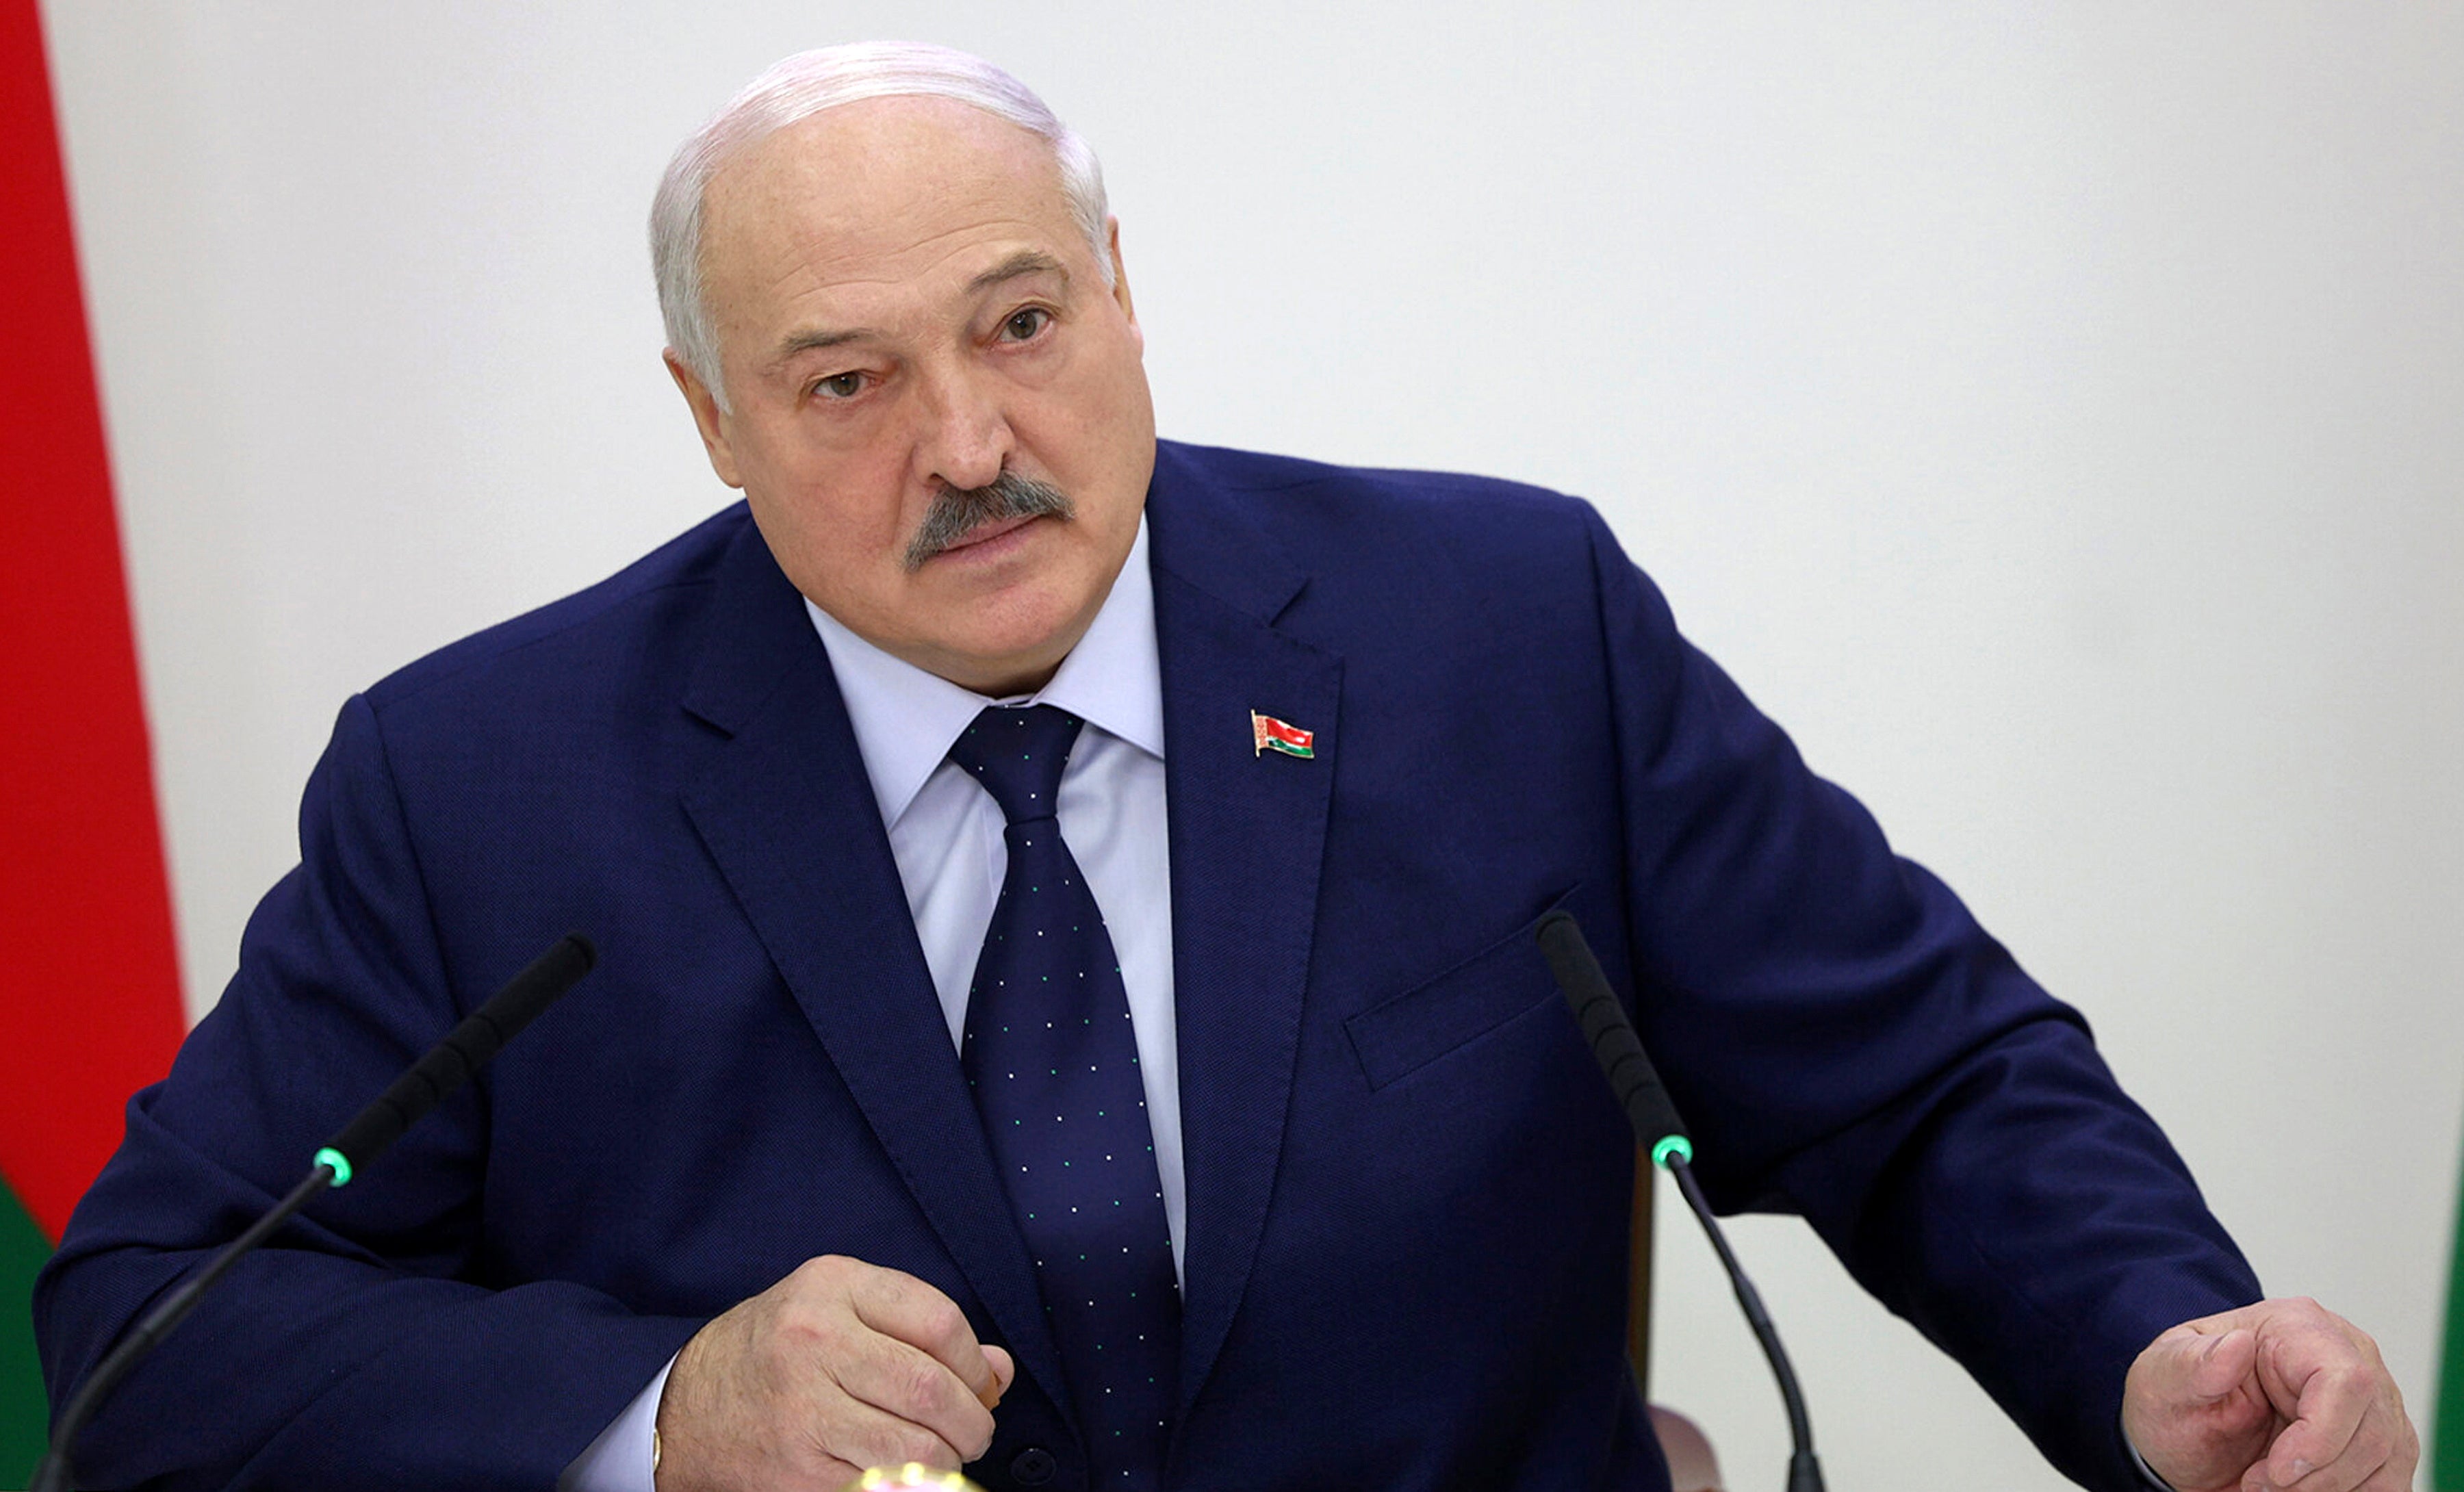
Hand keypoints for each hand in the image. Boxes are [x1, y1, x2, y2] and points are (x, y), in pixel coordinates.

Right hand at [654, 1255, 1015, 1490]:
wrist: (685, 1410)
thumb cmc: (775, 1353)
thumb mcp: (838, 1310)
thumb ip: (918, 1328)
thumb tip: (997, 1371)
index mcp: (831, 1288)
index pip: (940, 1322)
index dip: (975, 1362)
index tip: (982, 1383)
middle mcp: (814, 1343)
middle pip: (931, 1389)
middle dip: (972, 1420)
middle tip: (974, 1431)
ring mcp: (802, 1410)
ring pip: (916, 1446)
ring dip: (948, 1460)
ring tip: (944, 1455)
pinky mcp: (798, 1472)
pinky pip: (883, 1484)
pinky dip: (912, 1485)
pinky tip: (906, 1474)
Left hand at [2122, 1297, 2414, 1491]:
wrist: (2186, 1433)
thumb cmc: (2178, 1398)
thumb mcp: (2162, 1378)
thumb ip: (2192, 1363)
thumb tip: (2237, 1346)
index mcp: (2296, 1326)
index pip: (2344, 1379)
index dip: (2321, 1435)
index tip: (2278, 1472)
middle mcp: (2347, 1354)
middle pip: (2372, 1428)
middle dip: (2317, 1474)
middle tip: (2259, 1484)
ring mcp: (2372, 1397)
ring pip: (2387, 1457)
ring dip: (2330, 1488)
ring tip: (2272, 1488)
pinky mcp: (2381, 1438)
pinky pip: (2390, 1479)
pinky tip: (2304, 1490)